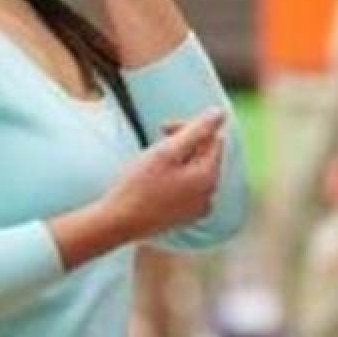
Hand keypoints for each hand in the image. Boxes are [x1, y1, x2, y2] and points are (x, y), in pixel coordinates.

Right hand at [100, 108, 225, 241]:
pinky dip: (175, 180)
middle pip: (205, 156)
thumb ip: (196, 130)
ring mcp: (198, 208)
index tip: (162, 130)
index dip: (188, 128)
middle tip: (154, 145)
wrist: (117, 223)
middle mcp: (209, 194)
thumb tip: (220, 112)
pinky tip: (154, 184)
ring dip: (177, 162)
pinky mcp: (185, 217)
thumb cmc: (138, 186)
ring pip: (194, 172)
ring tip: (152, 166)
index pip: (212, 138)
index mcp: (208, 176)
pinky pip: (188, 190)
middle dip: (183, 145)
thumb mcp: (166, 151)